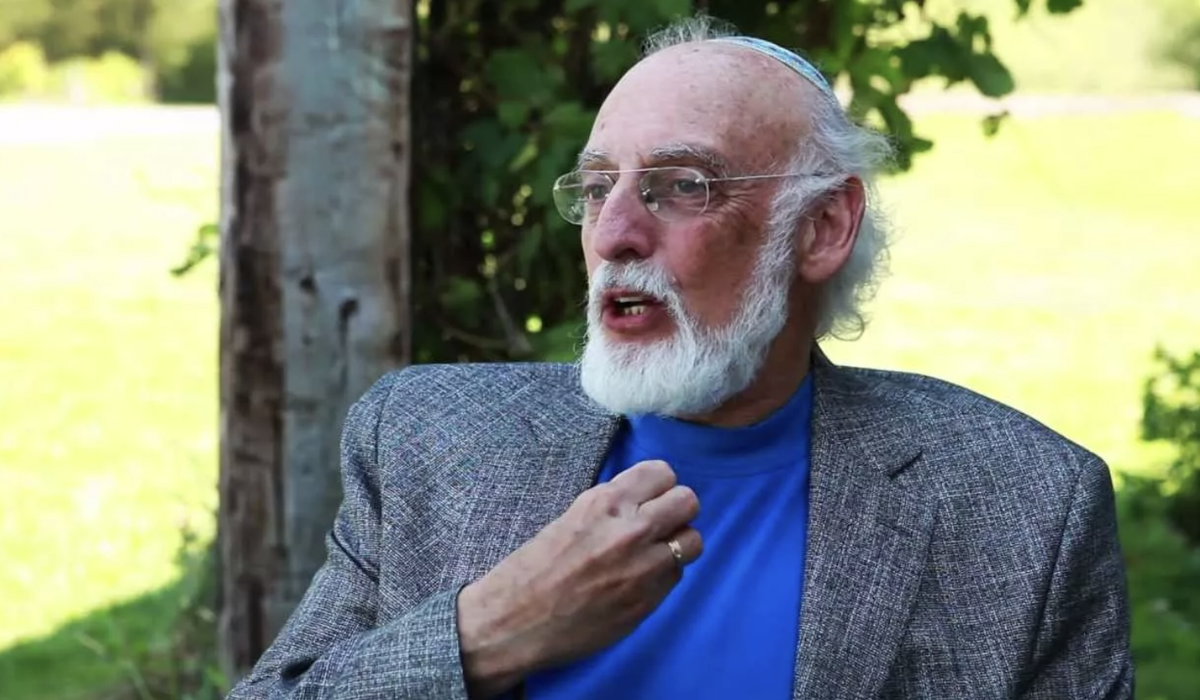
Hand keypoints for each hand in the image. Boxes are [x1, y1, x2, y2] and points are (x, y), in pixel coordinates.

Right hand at [456, 459, 701, 697]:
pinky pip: (676, 577)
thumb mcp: (571, 518)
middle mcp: (630, 530)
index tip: (650, 498)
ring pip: (693, 541)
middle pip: (688, 502)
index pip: (662, 473)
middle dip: (676, 511)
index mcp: (605, 503)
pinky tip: (638, 582)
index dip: (659, 486)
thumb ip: (611, 507)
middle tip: (660, 525)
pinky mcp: (647, 602)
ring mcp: (643, 568)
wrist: (514, 622)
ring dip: (677, 545)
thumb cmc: (532, 569)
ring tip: (653, 554)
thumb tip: (643, 501)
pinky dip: (663, 576)